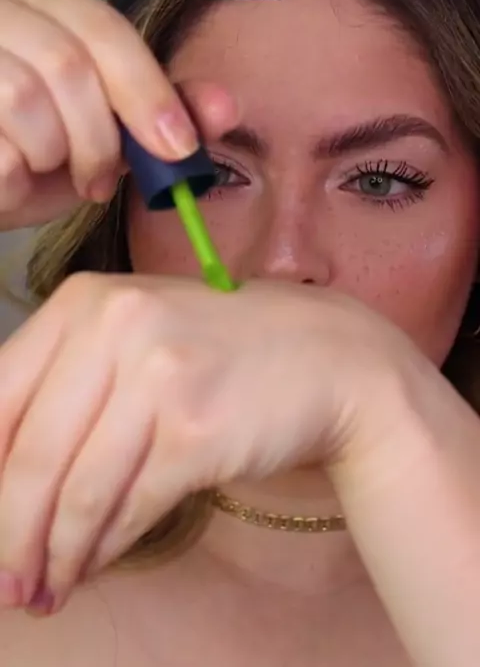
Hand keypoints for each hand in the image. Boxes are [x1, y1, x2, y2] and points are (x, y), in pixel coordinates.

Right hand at [0, 0, 237, 228]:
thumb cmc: (32, 155)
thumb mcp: (103, 132)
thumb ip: (160, 113)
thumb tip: (226, 107)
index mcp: (37, 2)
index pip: (103, 28)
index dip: (149, 92)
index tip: (179, 147)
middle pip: (69, 63)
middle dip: (101, 138)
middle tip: (102, 180)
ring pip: (26, 99)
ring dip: (56, 156)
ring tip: (52, 174)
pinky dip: (16, 175)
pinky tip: (14, 177)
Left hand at [0, 271, 415, 614]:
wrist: (322, 355)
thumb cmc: (215, 350)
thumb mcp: (131, 338)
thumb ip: (64, 389)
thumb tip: (5, 487)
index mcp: (84, 300)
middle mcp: (116, 326)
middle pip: (33, 454)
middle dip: (11, 534)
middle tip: (8, 583)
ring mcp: (159, 376)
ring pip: (79, 490)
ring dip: (55, 554)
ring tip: (46, 590)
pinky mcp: (197, 429)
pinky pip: (131, 507)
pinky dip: (102, 548)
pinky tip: (91, 565)